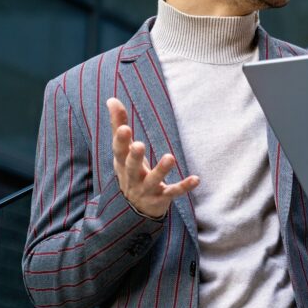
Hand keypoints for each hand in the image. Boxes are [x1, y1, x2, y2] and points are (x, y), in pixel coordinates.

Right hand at [107, 98, 197, 217]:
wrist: (133, 208)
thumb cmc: (129, 170)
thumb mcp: (123, 150)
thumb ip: (118, 125)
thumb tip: (111, 99)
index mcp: (122, 164)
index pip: (119, 151)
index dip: (120, 140)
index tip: (124, 127)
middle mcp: (132, 177)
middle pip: (131, 167)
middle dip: (135, 157)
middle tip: (139, 145)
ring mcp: (147, 189)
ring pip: (153, 181)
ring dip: (161, 170)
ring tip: (170, 157)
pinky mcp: (161, 198)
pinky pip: (173, 193)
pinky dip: (184, 186)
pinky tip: (196, 179)